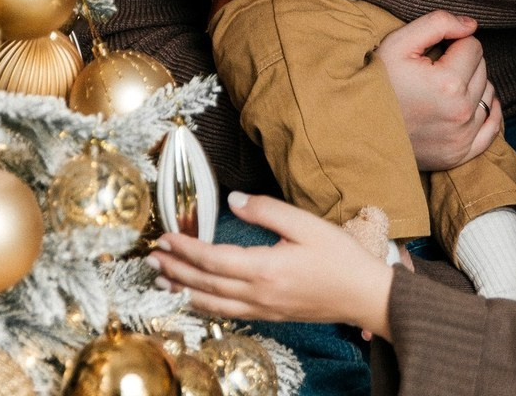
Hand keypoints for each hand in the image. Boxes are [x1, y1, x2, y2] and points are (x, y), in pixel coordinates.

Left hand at [151, 192, 394, 338]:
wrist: (364, 295)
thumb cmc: (339, 257)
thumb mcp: (306, 224)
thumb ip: (267, 210)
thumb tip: (232, 201)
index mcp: (264, 269)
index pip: (212, 259)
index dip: (185, 248)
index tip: (165, 237)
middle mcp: (258, 294)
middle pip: (205, 283)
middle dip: (175, 269)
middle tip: (150, 258)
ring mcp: (263, 309)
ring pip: (211, 304)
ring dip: (183, 290)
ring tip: (161, 281)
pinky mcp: (270, 315)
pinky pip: (227, 313)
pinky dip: (204, 306)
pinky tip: (196, 299)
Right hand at [374, 11, 500, 170]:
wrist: (357, 128)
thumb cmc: (377, 82)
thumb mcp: (398, 43)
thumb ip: (438, 23)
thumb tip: (471, 25)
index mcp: (449, 83)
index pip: (473, 46)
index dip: (453, 42)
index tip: (433, 51)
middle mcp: (461, 113)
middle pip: (482, 69)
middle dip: (462, 62)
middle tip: (434, 69)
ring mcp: (462, 137)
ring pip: (487, 94)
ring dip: (473, 85)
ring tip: (443, 87)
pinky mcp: (460, 154)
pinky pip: (492, 129)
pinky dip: (486, 113)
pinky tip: (471, 104)